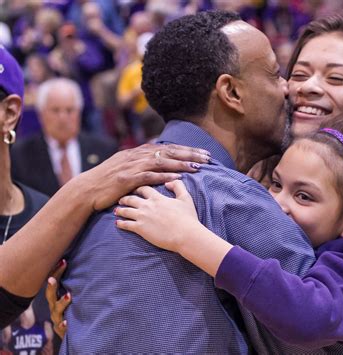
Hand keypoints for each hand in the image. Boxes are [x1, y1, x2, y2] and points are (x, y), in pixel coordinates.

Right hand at [46, 260, 70, 338]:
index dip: (56, 272)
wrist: (76, 332)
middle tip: (52, 278)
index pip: (53, 284)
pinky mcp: (62, 331)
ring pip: (56, 311)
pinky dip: (63, 325)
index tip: (63, 261)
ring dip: (62, 303)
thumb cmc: (75, 310)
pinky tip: (66, 322)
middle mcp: (55, 308)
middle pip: (50, 296)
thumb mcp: (73, 296)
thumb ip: (75, 284)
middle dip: (52, 286)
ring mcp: (58, 319)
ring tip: (69, 296)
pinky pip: (61, 329)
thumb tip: (84, 262)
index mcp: (56, 298)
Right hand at [68, 143, 209, 210]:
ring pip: (161, 162)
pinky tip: (178, 176)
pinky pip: (149, 176)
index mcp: (138, 152)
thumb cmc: (108, 181)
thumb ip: (142, 163)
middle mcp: (137, 155)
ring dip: (181, 163)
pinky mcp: (127, 178)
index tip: (203, 153)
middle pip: (169, 152)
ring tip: (197, 166)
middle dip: (189, 153)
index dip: (186, 150)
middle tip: (207, 157)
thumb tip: (159, 161)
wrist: (86, 190)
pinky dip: (164, 175)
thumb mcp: (126, 167)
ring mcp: (132, 166)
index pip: (168, 148)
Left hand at [115, 180, 199, 252]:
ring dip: (120, 210)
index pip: (143, 188)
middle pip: (131, 198)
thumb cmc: (187, 217)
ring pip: (126, 210)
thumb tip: (168, 182)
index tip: (134, 189)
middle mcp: (147, 205)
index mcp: (157, 198)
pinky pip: (126, 224)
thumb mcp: (186, 198)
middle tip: (121, 199)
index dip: (137, 188)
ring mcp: (142, 217)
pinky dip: (120, 223)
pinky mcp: (140, 228)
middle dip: (125, 198)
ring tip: (117, 210)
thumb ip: (178, 187)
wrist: (185, 234)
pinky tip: (117, 223)